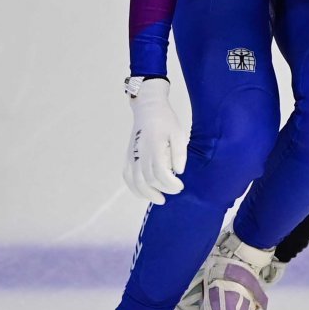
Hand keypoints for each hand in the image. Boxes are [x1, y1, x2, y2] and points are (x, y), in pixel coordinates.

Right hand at [122, 78, 187, 203]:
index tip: (181, 186)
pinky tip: (145, 194)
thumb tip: (179, 171)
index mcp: (154, 146)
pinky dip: (134, 189)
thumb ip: (179, 152)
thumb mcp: (178, 132)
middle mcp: (140, 153)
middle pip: (149, 179)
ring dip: (148, 194)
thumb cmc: (166, 121)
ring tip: (161, 200)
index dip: (171, 184)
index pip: (160, 173)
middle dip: (164, 189)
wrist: (148, 109)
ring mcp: (131, 155)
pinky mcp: (127, 157)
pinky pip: (127, 177)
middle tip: (176, 190)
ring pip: (136, 182)